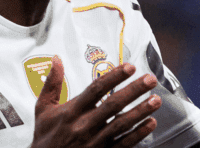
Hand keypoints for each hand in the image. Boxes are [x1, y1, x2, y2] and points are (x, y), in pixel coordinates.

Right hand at [31, 57, 161, 147]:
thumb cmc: (46, 138)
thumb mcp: (43, 109)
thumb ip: (52, 83)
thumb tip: (56, 59)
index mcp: (72, 111)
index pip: (96, 89)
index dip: (114, 77)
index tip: (129, 67)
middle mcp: (85, 125)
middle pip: (113, 105)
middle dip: (134, 91)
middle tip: (150, 79)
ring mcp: (95, 142)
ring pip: (122, 124)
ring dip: (141, 111)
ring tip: (156, 100)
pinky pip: (124, 144)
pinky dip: (139, 134)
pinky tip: (150, 124)